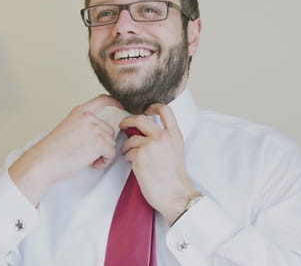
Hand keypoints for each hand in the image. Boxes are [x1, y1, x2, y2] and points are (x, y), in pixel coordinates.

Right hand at [9, 95, 122, 205]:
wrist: (43, 161)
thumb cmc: (53, 150)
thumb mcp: (69, 128)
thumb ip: (84, 125)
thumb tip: (100, 132)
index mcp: (80, 112)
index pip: (102, 100)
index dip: (115, 102)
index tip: (122, 106)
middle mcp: (89, 118)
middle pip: (109, 131)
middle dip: (102, 144)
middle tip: (86, 152)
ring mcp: (95, 129)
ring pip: (111, 143)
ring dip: (102, 154)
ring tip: (85, 158)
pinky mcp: (100, 143)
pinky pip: (111, 154)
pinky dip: (103, 161)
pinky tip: (90, 163)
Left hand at [119, 103, 198, 224]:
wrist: (174, 194)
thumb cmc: (174, 178)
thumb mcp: (176, 151)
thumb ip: (165, 140)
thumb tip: (148, 134)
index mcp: (174, 134)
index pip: (165, 110)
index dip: (153, 107)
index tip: (146, 110)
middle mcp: (163, 136)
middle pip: (140, 118)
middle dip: (128, 121)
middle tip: (123, 125)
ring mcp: (151, 144)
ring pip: (131, 137)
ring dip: (126, 146)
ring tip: (129, 154)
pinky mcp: (139, 154)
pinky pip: (127, 151)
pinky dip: (127, 157)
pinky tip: (133, 165)